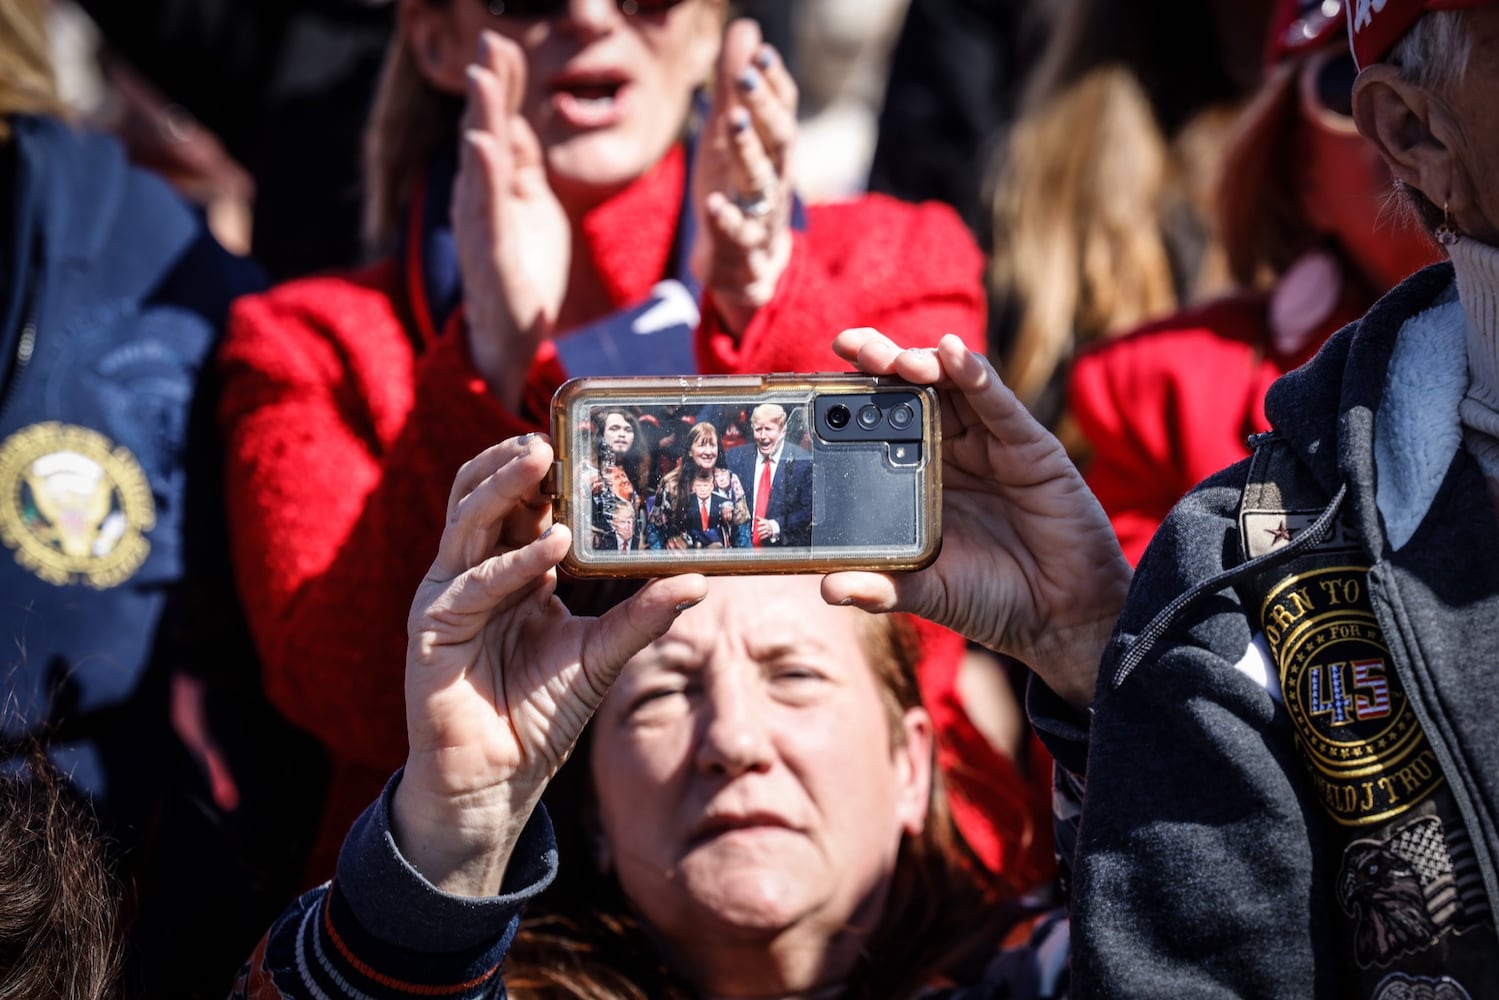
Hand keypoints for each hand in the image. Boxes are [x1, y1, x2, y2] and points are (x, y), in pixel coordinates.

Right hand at [393, 435, 705, 896]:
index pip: (522, 502)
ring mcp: (449, 594)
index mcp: (513, 569)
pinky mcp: (431, 626)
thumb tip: (698, 579)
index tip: (586, 443)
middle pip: (485, 495)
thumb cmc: (541, 713)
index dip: (548, 472)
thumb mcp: (602, 655)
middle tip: (552, 437)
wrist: (497, 778)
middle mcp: (476, 571)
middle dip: (515, 462)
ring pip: (467, 518)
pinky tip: (551, 547)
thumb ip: (643, 615)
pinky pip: (472, 582)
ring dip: (502, 486)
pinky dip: (513, 561)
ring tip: (542, 460)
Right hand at [453, 30, 569, 410]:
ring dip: (481, 117)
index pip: (496, 124)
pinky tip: (483, 144)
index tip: (502, 43)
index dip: (501, 85)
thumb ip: (520, 165)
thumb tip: (514, 121)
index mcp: (493, 184)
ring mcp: (481, 224)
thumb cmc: (522, 269)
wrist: (510, 337)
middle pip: (482, 131)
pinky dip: (483, 175)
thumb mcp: (530, 206)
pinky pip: (486, 208)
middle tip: (488, 43)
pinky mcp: (491, 253)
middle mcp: (478, 197)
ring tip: (483, 76)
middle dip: (486, 87)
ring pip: (479, 162)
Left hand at [690, 18, 797, 336]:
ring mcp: (762, 214)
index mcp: (775, 151)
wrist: (745, 266)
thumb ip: (735, 87)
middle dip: (764, 106)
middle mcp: (776, 178)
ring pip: (760, 181)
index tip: (761, 51)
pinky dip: (727, 219)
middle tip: (747, 75)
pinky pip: (737, 233)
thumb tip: (746, 29)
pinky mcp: (742, 248)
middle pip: (778, 139)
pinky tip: (714, 203)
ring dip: (749, 150)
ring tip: (732, 121)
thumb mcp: (733, 137)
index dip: (774, 81)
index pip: (782, 110)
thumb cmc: (739, 191)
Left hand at [754, 516, 778, 541]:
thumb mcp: (763, 520)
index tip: (758, 524)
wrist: (772, 527)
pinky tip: (760, 537)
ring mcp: (768, 530)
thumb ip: (759, 518)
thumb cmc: (766, 523)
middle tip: (758, 530)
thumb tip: (756, 516)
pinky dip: (763, 537)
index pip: (763, 522)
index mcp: (765, 522)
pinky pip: (766, 536)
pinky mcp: (769, 534)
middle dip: (760, 529)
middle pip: (764, 527)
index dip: (760, 523)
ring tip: (758, 534)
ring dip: (761, 533)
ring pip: (764, 532)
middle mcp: (767, 526)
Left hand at [822, 330, 1131, 708]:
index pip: (880, 422)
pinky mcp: (1031, 448)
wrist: (1062, 618)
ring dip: (925, 363)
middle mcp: (952, 451)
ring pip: (954, 387)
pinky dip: (977, 377)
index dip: (853, 396)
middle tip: (852, 346)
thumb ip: (883, 588)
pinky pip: (1000, 405)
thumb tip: (829, 589)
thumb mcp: (929, 592)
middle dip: (881, 364)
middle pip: (912, 391)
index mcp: (919, 476)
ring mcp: (992, 445)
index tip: (816, 380)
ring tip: (899, 358)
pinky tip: (955, 356)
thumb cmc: (992, 600)